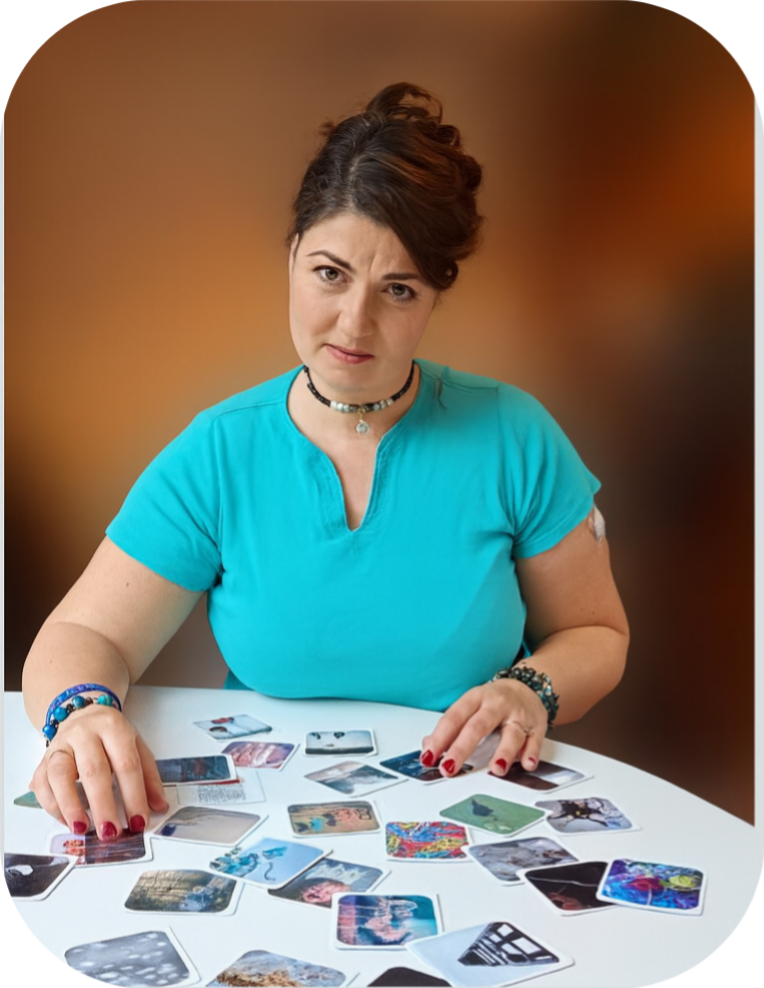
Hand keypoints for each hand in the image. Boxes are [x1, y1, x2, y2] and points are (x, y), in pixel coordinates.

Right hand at [29, 703, 167, 839]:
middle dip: (103, 805)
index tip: (139, 822)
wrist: (82, 713)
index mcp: (114, 728)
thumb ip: (148, 776)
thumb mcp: (137, 746)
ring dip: (70, 806)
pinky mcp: (43, 759)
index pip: (126, 764)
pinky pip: (42, 784)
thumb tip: (159, 806)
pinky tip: (66, 820)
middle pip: (93, 770)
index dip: (134, 795)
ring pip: (60, 775)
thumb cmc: (112, 735)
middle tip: (110, 832)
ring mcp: (60, 745)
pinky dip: (52, 806)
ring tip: (82, 829)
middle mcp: (84, 733)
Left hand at [420, 679, 547, 777]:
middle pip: (478, 726)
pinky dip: (532, 752)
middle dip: (462, 748)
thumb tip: (428, 746)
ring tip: (496, 769)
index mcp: (475, 698)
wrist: (526, 687)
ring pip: (511, 733)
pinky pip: (535, 740)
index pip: (454, 717)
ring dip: (504, 752)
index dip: (440, 737)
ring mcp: (517, 715)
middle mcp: (496, 704)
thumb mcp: (470, 707)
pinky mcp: (536, 726)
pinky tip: (527, 763)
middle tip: (449, 767)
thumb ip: (451, 727)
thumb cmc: (493, 702)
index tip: (429, 756)